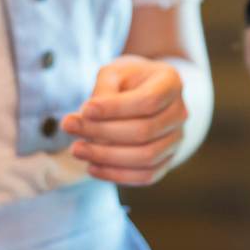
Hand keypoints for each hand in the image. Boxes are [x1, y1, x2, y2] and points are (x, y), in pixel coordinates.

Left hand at [61, 56, 187, 186]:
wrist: (144, 92)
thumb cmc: (126, 81)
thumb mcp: (114, 73)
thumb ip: (103, 91)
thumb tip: (86, 117)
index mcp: (171, 83)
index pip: (147, 101)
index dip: (115, 109)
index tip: (84, 109)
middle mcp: (180, 112)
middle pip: (144, 131)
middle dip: (103, 132)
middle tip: (69, 127)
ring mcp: (176, 139)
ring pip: (145, 157)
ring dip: (107, 157)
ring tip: (77, 149)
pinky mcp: (166, 161)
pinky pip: (146, 176)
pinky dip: (117, 175)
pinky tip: (92, 167)